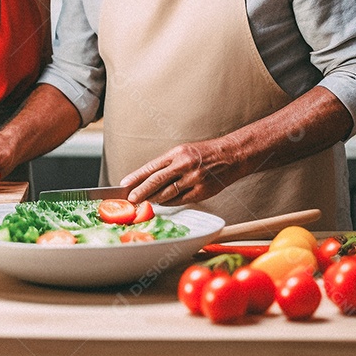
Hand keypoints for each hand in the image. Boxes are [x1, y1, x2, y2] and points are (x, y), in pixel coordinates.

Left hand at [119, 139, 235, 204]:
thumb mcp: (183, 151)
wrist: (231, 156)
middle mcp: (184, 165)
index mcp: (177, 153)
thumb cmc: (205, 153)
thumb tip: (147, 178)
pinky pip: (180, 200)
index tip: (124, 184)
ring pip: (167, 193)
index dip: (136, 177)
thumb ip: (167, 164)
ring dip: (153, 199)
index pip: (151, 167)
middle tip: (130, 198)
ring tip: (143, 202)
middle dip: (141, 191)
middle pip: (156, 181)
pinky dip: (169, 202)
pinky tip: (162, 203)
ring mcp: (193, 179)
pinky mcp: (202, 191)